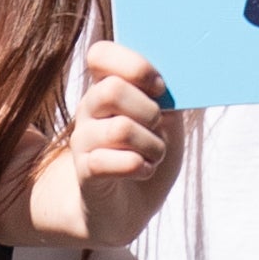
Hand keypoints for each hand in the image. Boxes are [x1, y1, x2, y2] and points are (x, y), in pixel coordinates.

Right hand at [43, 43, 183, 249]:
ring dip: (151, 145)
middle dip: (149, 110)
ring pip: (120, 129)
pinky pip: (111, 162)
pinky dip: (139, 167)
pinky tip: (143, 170)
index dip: (133, 65)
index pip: (100, 53)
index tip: (159, 87)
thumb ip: (165, 94)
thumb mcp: (166, 117)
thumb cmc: (149, 151)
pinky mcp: (86, 173)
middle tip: (159, 127)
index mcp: (107, 85)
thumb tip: (175, 74)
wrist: (129, 206)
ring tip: (155, 155)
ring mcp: (83, 141)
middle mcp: (89, 109)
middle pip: (111, 90)